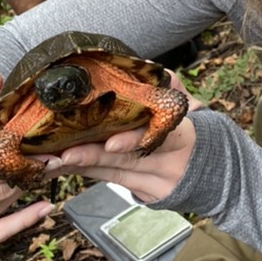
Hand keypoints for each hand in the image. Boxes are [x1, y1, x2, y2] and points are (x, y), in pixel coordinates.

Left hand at [44, 74, 201, 202]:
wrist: (210, 169)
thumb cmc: (188, 129)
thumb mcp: (187, 105)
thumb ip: (166, 85)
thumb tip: (143, 64)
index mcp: (184, 136)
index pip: (162, 138)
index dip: (134, 141)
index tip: (110, 143)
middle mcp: (171, 164)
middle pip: (128, 162)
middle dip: (92, 157)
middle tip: (62, 154)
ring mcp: (157, 184)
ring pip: (113, 175)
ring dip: (81, 167)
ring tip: (51, 161)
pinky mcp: (145, 196)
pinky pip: (111, 183)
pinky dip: (87, 173)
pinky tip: (63, 168)